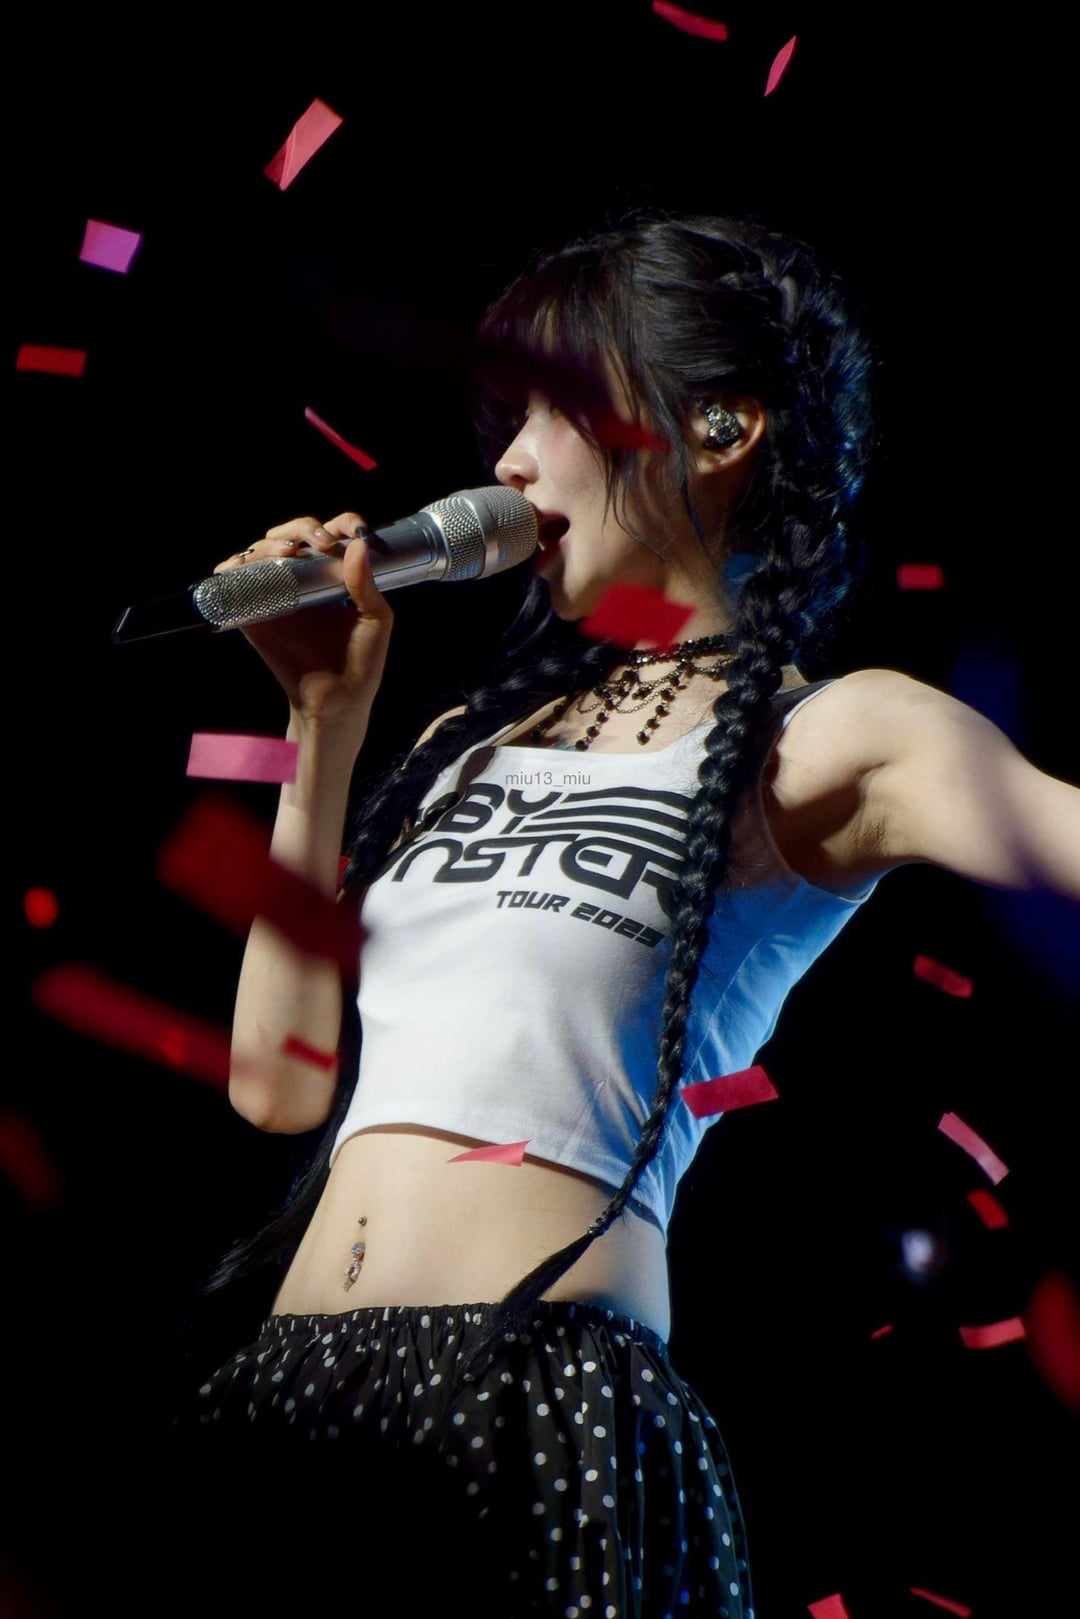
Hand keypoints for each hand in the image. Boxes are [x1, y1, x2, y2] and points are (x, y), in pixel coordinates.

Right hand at [214, 513, 393, 731]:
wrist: (338, 700)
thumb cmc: (362, 662)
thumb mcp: (376, 621)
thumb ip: (366, 585)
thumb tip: (357, 545)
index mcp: (334, 576)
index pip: (332, 535)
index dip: (340, 524)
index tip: (351, 530)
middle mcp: (303, 580)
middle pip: (292, 535)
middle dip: (301, 528)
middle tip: (318, 544)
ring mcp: (277, 595)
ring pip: (262, 553)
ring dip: (269, 544)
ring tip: (286, 553)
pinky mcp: (255, 615)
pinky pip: (236, 585)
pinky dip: (230, 569)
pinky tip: (237, 565)